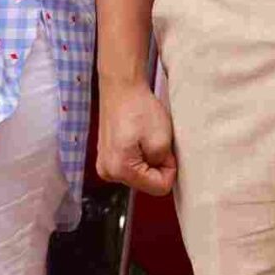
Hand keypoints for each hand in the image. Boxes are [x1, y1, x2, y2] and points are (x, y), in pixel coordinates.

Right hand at [94, 79, 177, 195]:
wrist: (121, 88)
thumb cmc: (139, 109)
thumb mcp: (161, 139)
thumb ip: (164, 163)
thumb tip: (162, 171)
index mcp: (120, 170)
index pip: (159, 187)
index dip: (169, 168)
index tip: (166, 149)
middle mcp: (108, 173)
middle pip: (147, 183)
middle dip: (157, 164)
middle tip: (155, 140)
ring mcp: (105, 165)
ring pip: (140, 174)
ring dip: (148, 159)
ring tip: (145, 137)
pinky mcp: (106, 157)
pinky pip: (131, 165)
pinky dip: (139, 154)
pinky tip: (138, 137)